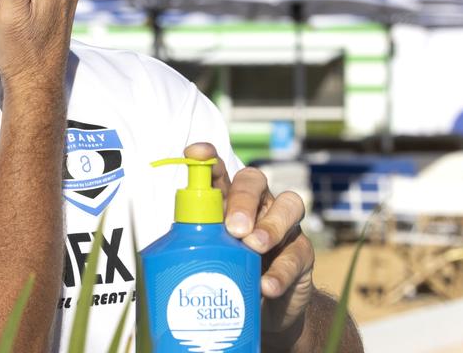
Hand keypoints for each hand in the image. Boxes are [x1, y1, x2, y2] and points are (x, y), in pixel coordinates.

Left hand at [183, 143, 314, 350]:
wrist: (266, 309)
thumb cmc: (229, 273)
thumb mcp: (208, 257)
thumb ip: (193, 248)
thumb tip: (160, 258)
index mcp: (229, 199)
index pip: (220, 171)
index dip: (209, 159)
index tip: (195, 153)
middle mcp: (258, 204)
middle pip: (255, 181)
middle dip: (244, 199)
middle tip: (234, 228)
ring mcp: (284, 227)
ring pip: (289, 206)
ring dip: (270, 226)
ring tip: (253, 247)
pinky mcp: (302, 255)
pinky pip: (297, 254)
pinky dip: (281, 271)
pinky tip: (266, 285)